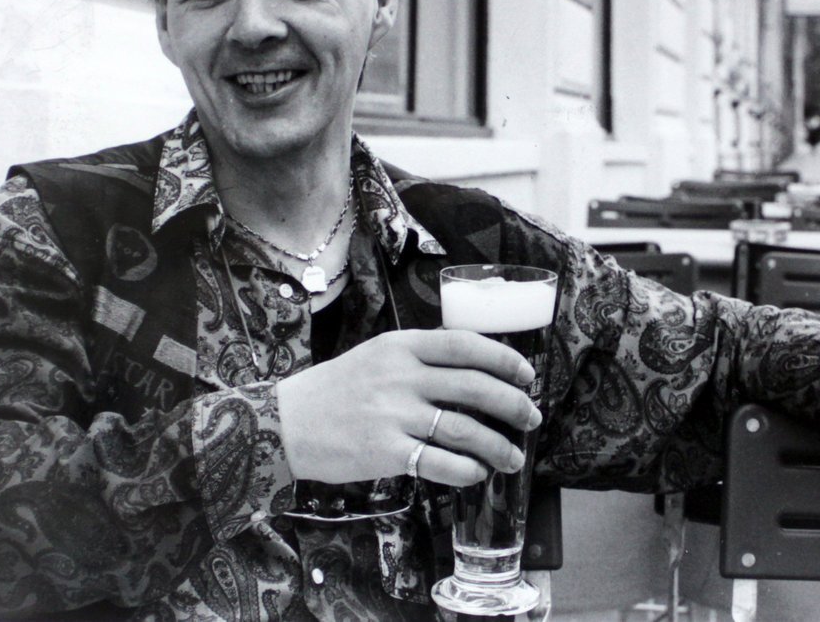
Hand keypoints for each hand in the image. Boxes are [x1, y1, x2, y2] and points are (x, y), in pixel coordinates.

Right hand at [274, 329, 540, 486]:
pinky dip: (467, 471)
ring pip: (465, 429)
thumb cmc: (336, 390)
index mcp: (402, 346)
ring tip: (513, 458)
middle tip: (532, 419)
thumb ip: (419, 358)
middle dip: (513, 405)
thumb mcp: (377, 357)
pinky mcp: (386, 452)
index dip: (504, 359)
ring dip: (499, 446)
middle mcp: (402, 376)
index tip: (527, 375)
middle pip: (475, 387)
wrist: (287, 423)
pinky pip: (441, 462)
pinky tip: (476, 474)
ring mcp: (394, 415)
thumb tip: (474, 369)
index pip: (465, 345)